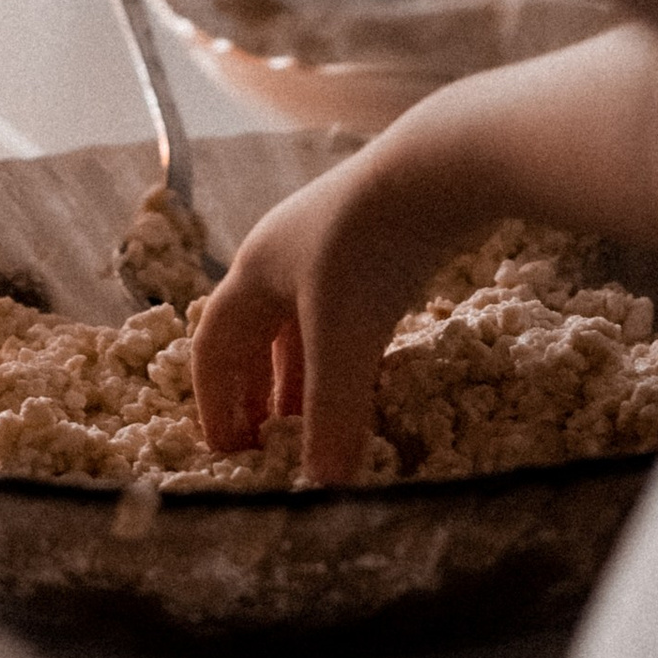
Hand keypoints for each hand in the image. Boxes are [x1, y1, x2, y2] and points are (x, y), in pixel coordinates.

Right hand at [193, 24, 657, 483]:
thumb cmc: (374, 248)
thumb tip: (326, 491)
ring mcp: (331, 244)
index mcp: (254, 273)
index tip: (231, 450)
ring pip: (304, 324)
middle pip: (254, 334)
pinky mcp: (379, 240)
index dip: (216, 402)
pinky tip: (370, 374)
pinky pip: (346, 308)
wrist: (443, 167)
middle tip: (268, 441)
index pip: (214, 346)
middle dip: (257, 393)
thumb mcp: (346, 340)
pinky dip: (346, 351)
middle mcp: (282, 254)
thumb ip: (334, 417)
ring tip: (315, 422)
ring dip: (304, 376)